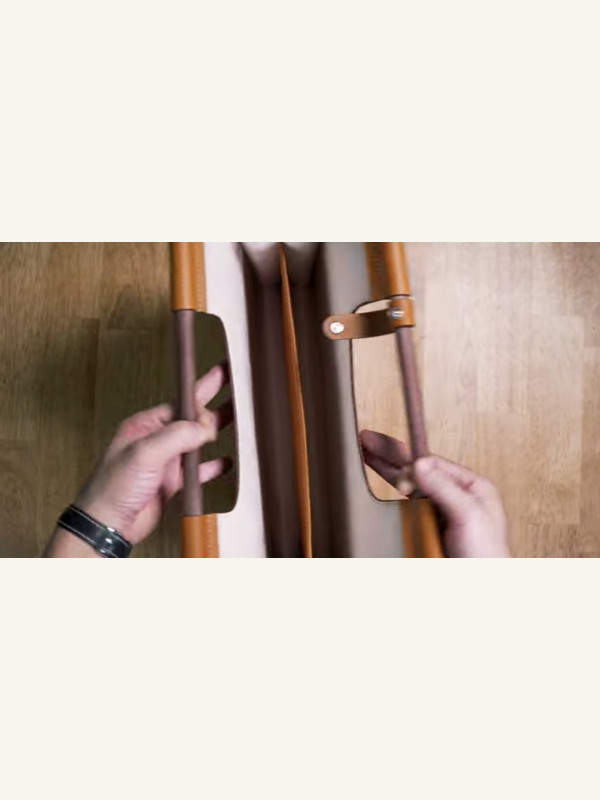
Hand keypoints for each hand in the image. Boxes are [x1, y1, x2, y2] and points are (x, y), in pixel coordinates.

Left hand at [46, 365, 231, 555]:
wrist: (108, 525)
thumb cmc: (113, 487)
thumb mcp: (144, 453)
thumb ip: (177, 435)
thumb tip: (205, 426)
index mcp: (145, 425)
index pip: (180, 405)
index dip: (200, 400)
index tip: (218, 391)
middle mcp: (156, 440)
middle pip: (190, 416)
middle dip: (211, 400)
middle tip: (228, 379)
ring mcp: (165, 461)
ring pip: (198, 442)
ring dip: (216, 431)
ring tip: (236, 417)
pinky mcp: (172, 483)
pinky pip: (198, 471)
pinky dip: (214, 466)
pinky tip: (227, 462)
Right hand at [360, 430, 509, 557]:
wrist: (482, 591)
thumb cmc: (488, 558)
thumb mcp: (468, 515)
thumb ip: (444, 487)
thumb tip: (419, 463)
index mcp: (471, 487)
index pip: (431, 463)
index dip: (404, 454)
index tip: (381, 444)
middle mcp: (455, 497)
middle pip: (415, 470)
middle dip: (390, 455)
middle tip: (366, 440)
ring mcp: (440, 514)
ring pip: (408, 485)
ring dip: (388, 470)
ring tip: (368, 454)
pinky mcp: (428, 530)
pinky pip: (406, 507)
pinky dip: (392, 493)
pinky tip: (381, 483)